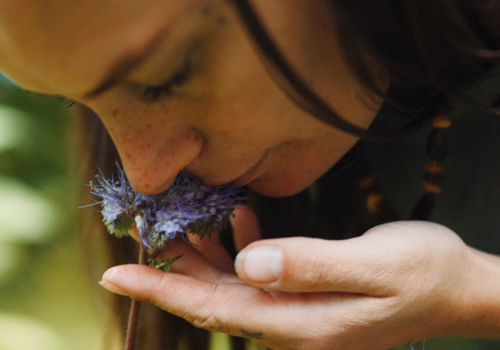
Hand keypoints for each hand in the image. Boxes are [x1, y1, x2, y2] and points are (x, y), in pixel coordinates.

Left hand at [101, 220, 496, 349]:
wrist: (456, 288)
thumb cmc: (423, 273)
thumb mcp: (373, 265)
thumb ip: (309, 266)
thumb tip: (247, 263)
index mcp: (300, 324)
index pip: (213, 309)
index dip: (162, 288)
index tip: (115, 272)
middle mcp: (290, 326)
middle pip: (213, 299)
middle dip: (172, 269)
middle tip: (140, 232)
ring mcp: (297, 314)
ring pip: (232, 287)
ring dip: (204, 256)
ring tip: (181, 221)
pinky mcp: (306, 297)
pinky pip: (260, 276)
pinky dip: (243, 249)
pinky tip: (241, 221)